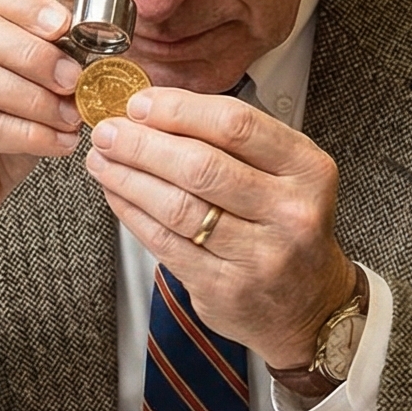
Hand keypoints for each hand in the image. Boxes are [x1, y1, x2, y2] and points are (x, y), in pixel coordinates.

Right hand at [0, 0, 84, 320]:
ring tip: (72, 118)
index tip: (67, 26)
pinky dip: (27, 133)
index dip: (24, 2)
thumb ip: (43, 58)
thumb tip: (90, 38)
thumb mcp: (22, 88)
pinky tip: (56, 144)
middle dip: (35, 53)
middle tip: (76, 79)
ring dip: (37, 99)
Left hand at [83, 88, 357, 368]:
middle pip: (201, 166)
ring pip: (178, 206)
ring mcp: (259, 255)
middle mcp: (290, 212)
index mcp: (308, 169)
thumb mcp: (285, 175)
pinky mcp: (225, 287)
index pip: (236, 125)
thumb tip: (154, 109)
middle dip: (143, 144)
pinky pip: (165, 242)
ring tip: (102, 160)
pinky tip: (116, 194)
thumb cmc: (286, 227)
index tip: (140, 104)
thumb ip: (233, 142)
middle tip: (109, 132)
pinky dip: (133, 213)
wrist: (309, 305)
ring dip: (129, 178)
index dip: (178, 110)